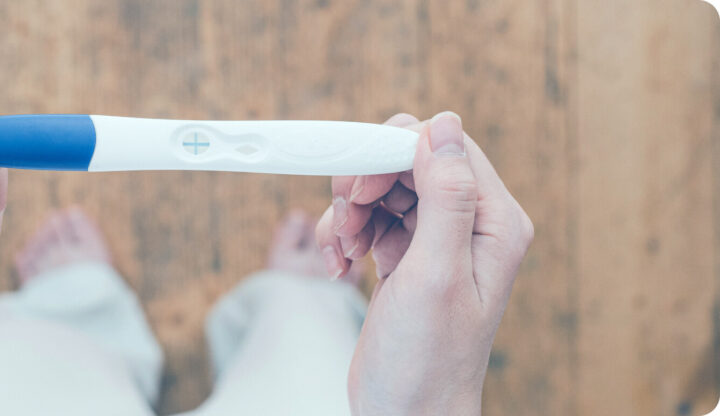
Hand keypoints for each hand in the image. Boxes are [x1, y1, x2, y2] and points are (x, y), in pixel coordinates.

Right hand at [316, 112, 533, 414]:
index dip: (394, 153)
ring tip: (342, 251)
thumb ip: (444, 196)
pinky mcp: (406, 255)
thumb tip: (445, 124)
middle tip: (346, 220)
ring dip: (349, 211)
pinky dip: (344, 234)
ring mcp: (435, 239)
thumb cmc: (427, 359)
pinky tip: (340, 266)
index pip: (445, 147)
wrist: (405, 414)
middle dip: (366, 183)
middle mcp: (469, 224)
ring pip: (382, 187)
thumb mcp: (435, 273)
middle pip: (408, 162)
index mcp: (493, 222)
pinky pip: (369, 217)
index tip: (358, 188)